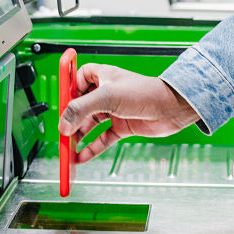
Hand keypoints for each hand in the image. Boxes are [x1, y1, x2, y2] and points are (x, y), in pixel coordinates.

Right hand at [58, 64, 199, 162]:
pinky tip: (82, 157)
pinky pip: (102, 138)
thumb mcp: (107, 97)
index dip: (68, 91)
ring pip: (90, 124)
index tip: (60, 104)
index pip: (77, 80)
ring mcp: (115, 110)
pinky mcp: (123, 126)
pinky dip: (92, 148)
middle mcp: (107, 93)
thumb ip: (81, 109)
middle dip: (70, 120)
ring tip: (68, 149)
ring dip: (79, 137)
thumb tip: (63, 124)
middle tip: (61, 134)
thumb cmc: (145, 93)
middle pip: (81, 106)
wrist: (172, 108)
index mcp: (103, 76)